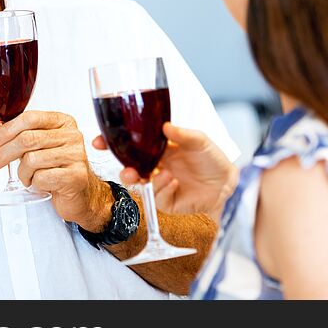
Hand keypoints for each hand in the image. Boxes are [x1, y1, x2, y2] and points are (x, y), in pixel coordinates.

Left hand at [0, 111, 111, 230]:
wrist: (81, 194)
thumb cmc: (58, 168)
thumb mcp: (36, 147)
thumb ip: (14, 133)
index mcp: (63, 122)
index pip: (30, 118)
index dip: (7, 129)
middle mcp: (72, 136)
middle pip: (28, 139)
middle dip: (4, 153)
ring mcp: (76, 156)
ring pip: (32, 159)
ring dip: (22, 173)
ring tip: (27, 177)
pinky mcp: (76, 176)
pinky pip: (42, 177)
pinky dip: (35, 183)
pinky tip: (40, 184)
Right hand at [93, 122, 238, 220]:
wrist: (227, 183)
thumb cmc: (212, 160)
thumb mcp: (200, 140)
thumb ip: (183, 134)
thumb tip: (165, 126)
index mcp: (158, 149)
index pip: (131, 145)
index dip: (113, 143)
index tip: (99, 141)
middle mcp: (155, 166)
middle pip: (129, 167)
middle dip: (121, 167)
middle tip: (122, 167)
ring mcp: (160, 184)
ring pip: (139, 184)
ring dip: (142, 179)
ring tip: (157, 173)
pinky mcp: (167, 201)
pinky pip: (157, 196)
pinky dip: (162, 188)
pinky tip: (174, 181)